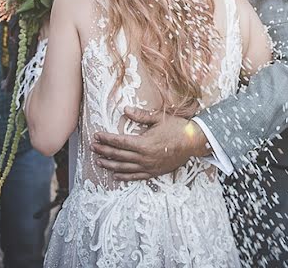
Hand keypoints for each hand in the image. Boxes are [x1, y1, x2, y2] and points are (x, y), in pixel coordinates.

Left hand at [90, 107, 209, 180]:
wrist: (194, 142)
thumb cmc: (177, 128)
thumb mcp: (158, 118)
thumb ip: (141, 116)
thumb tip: (126, 110)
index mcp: (143, 143)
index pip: (119, 142)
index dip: (106, 139)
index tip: (96, 136)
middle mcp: (144, 157)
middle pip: (118, 155)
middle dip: (104, 150)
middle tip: (93, 147)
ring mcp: (148, 166)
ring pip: (124, 168)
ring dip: (110, 165)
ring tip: (99, 161)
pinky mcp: (154, 172)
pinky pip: (136, 176)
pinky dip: (124, 176)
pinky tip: (116, 175)